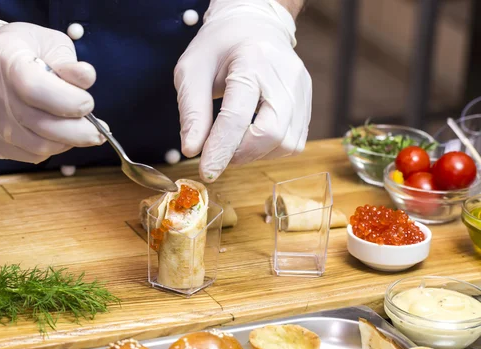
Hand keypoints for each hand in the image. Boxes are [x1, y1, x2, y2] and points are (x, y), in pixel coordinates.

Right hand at [0, 17, 106, 162]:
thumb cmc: (18, 50)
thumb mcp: (46, 42)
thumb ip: (68, 62)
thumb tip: (87, 79)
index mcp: (4, 59)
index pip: (36, 89)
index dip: (69, 101)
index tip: (88, 104)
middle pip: (41, 126)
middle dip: (79, 132)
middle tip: (98, 131)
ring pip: (38, 146)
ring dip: (67, 142)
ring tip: (79, 132)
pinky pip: (28, 155)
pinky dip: (50, 148)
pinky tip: (57, 136)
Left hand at [174, 0, 311, 181]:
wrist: (253, 26)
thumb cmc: (218, 48)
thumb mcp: (192, 71)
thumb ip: (192, 112)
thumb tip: (192, 150)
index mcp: (252, 61)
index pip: (238, 116)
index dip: (221, 149)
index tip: (207, 171)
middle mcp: (284, 75)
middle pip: (272, 134)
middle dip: (241, 154)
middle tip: (220, 152)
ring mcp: (302, 89)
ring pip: (287, 144)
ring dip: (256, 154)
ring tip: (234, 141)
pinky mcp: (308, 101)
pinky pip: (294, 142)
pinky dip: (270, 149)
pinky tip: (252, 136)